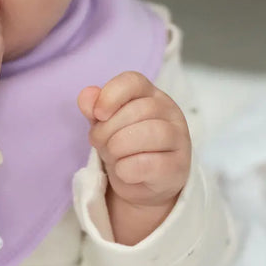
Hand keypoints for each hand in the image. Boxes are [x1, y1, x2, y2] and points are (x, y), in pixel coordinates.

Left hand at [78, 71, 190, 243]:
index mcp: (150, 95)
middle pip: (138, 109)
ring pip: (149, 133)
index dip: (110, 95)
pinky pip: (149, 164)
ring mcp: (178, 139)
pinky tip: (124, 171)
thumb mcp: (105, 124)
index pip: (133, 81)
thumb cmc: (124, 146)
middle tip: (102, 145)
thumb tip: (87, 96)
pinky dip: (126, 169)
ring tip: (113, 157)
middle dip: (108, 130)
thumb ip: (95, 107)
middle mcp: (169, 112)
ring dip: (118, 148)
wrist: (141, 184)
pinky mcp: (178, 167)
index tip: (97, 115)